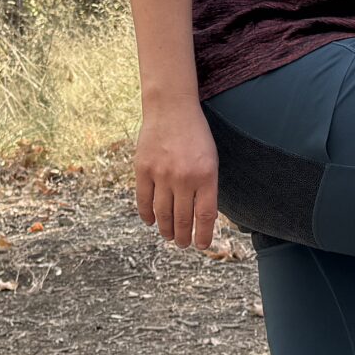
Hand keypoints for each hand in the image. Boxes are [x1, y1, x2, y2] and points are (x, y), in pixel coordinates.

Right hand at [133, 104, 221, 252]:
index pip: (206, 216)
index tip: (202, 245)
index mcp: (206, 175)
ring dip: (166, 230)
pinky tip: (151, 221)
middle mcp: (184, 177)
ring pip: (162, 214)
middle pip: (183, 219)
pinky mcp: (143, 169)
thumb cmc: (195, 136)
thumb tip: (202, 218)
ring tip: (169, 236)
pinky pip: (144, 200)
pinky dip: (147, 215)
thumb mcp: (211, 160)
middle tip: (182, 244)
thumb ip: (207, 187)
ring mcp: (161, 174)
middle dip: (183, 237)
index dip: (204, 235)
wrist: (171, 109)